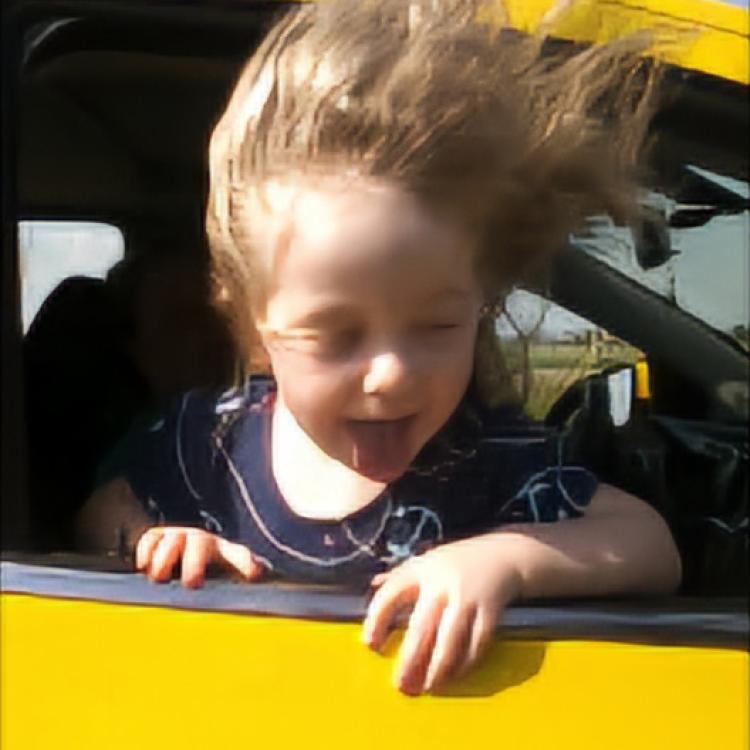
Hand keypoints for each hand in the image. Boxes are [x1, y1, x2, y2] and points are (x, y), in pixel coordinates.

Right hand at [135, 526, 264, 587]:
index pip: (239, 554)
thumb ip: (246, 578)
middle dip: (194, 562)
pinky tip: (144, 567)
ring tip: (160, 578)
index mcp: (224, 552)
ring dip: (165, 557)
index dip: (246, 563)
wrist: (187, 552)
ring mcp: (179, 536)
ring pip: (173, 538)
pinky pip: (152, 537)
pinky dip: (147, 550)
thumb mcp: (230, 576)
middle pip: (199, 543)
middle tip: (192, 584)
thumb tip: (261, 578)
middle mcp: (201, 541)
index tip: (252, 576)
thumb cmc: (213, 568)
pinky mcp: (159, 537)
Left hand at [363, 536, 521, 695]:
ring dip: (438, 667)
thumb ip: (402, 574)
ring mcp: (467, 597)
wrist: (504, 553)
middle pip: (421, 625)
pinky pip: (476, 643)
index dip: (377, 620)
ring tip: (428, 686)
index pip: (391, 593)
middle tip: (400, 684)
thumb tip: (373, 585)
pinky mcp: (490, 610)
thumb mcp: (428, 560)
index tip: (370, 644)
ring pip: (450, 639)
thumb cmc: (458, 561)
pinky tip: (456, 674)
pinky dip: (466, 662)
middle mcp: (442, 582)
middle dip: (409, 658)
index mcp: (421, 569)